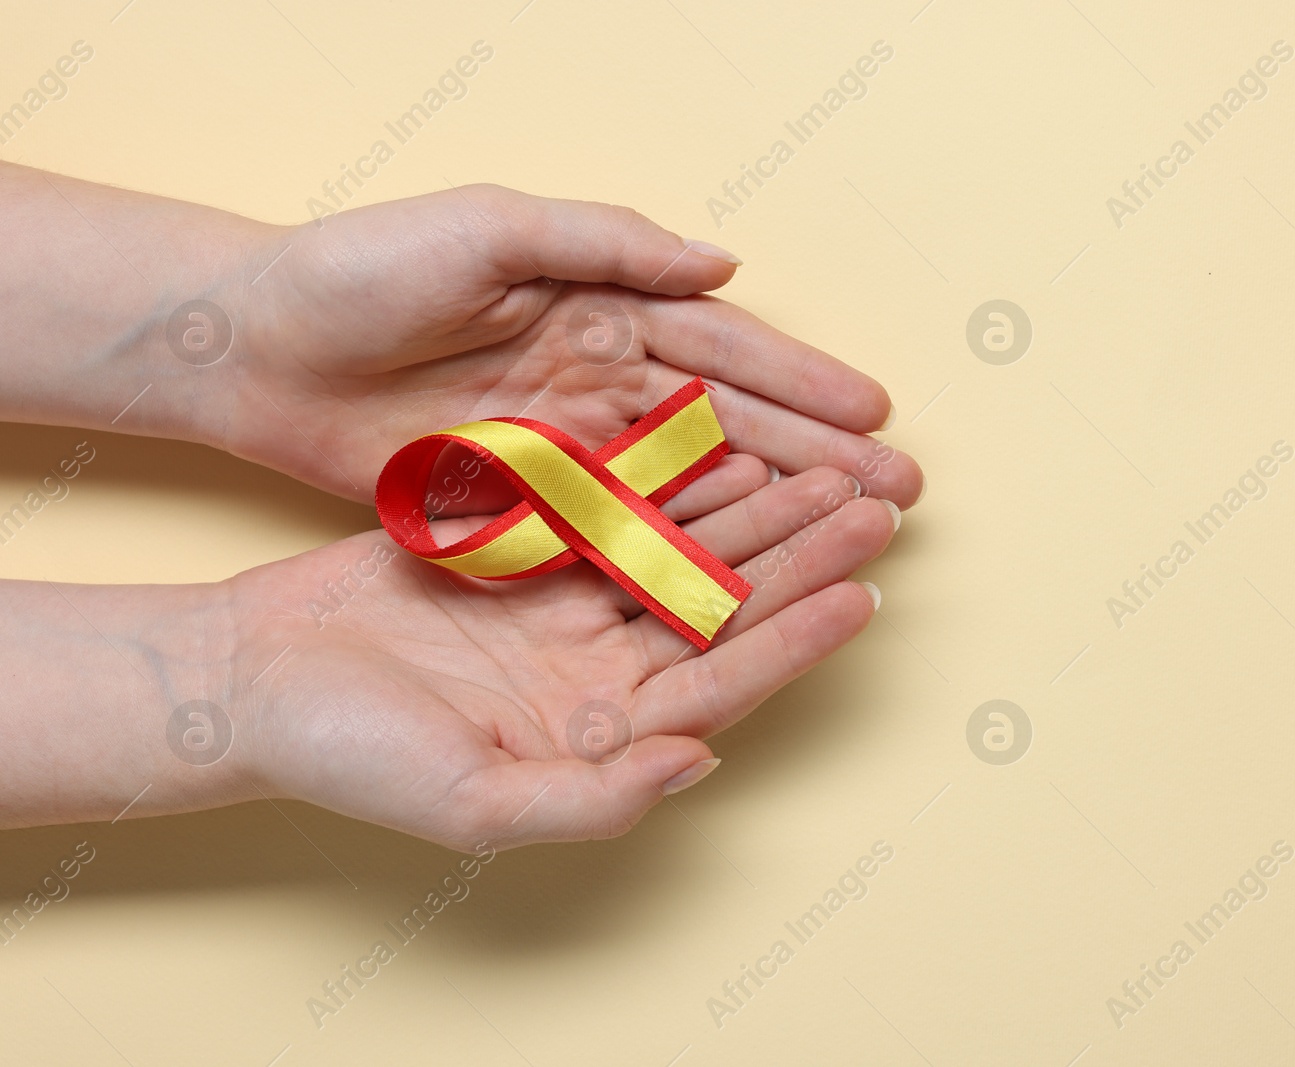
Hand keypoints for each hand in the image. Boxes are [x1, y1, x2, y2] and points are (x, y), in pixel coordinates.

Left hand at [227, 186, 922, 510]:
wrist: (258, 346)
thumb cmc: (364, 268)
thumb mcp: (489, 228)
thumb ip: (606, 241)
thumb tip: (722, 260)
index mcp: (602, 303)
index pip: (725, 347)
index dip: (803, 381)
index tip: (876, 414)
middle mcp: (601, 378)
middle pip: (730, 424)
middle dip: (816, 457)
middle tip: (895, 492)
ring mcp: (569, 445)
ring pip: (691, 485)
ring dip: (769, 512)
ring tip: (844, 536)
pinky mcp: (526, 503)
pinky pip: (622, 530)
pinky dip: (685, 549)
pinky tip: (742, 571)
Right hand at [227, 463, 894, 847]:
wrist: (254, 677)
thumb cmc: (347, 753)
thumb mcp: (469, 802)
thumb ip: (593, 798)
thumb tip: (703, 763)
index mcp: (599, 737)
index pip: (723, 684)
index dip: (795, 639)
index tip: (864, 594)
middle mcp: (600, 676)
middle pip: (722, 612)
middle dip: (800, 561)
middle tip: (872, 509)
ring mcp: (570, 614)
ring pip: (682, 556)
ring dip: (753, 516)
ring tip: (822, 470)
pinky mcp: (532, 559)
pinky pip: (618, 514)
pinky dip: (670, 484)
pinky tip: (725, 453)